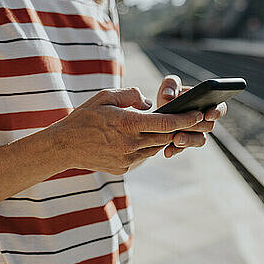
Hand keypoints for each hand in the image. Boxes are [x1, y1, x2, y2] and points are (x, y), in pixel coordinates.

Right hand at [54, 87, 203, 174]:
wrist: (64, 146)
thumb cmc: (85, 117)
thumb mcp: (105, 96)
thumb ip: (130, 95)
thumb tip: (150, 104)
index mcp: (126, 123)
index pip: (165, 123)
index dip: (185, 119)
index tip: (198, 114)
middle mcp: (129, 144)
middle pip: (166, 137)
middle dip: (181, 129)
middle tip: (193, 120)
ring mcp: (127, 159)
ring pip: (156, 148)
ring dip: (164, 138)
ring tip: (169, 127)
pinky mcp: (123, 168)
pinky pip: (143, 156)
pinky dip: (148, 147)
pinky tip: (143, 138)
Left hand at [156, 75, 227, 157]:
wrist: (157, 112)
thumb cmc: (169, 95)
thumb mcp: (169, 86)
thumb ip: (170, 84)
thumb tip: (168, 96)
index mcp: (206, 103)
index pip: (220, 108)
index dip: (216, 112)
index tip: (207, 114)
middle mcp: (204, 120)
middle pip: (209, 126)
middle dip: (198, 126)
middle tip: (186, 125)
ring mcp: (195, 133)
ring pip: (199, 140)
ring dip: (188, 140)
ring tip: (176, 139)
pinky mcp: (183, 143)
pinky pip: (182, 149)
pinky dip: (175, 150)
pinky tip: (167, 151)